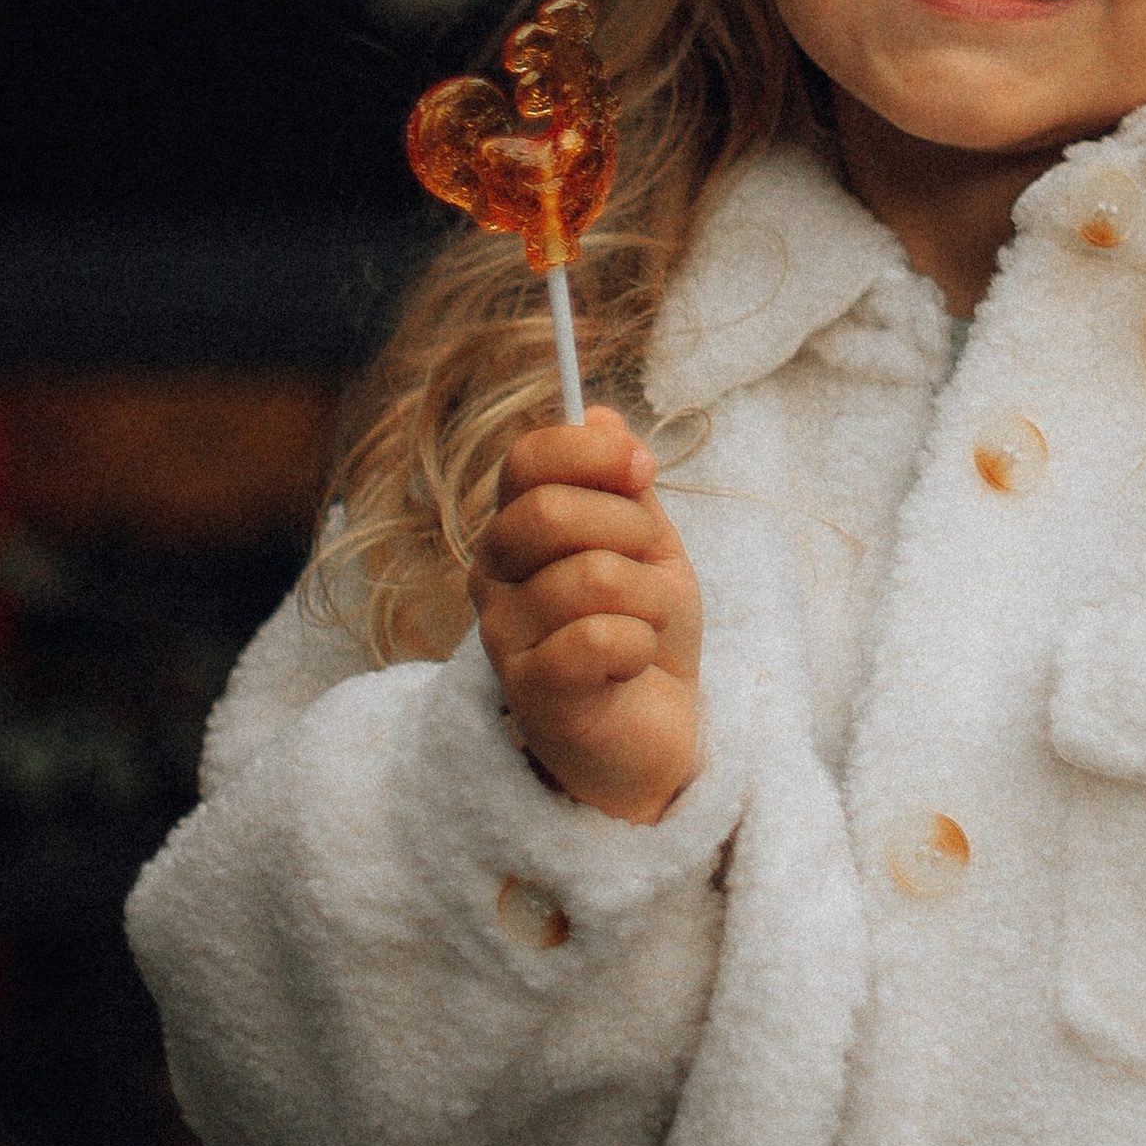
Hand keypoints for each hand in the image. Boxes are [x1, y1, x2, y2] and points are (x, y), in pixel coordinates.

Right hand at [471, 412, 702, 823]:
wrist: (652, 732)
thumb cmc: (641, 632)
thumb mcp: (646, 546)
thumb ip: (622, 485)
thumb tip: (602, 413)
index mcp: (517, 529)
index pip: (527, 459)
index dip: (591, 452)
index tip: (643, 469)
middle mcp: (493, 576)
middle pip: (551, 511)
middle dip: (631, 530)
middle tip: (652, 568)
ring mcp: (504, 636)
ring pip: (590, 576)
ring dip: (649, 599)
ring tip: (647, 627)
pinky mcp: (531, 692)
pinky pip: (596, 638)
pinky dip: (638, 645)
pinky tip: (633, 665)